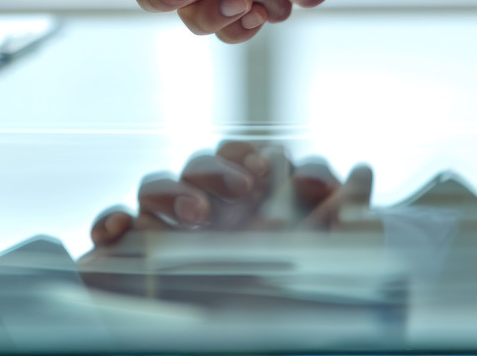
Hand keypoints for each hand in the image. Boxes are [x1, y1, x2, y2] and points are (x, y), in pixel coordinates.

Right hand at [81, 141, 373, 275]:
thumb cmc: (282, 323)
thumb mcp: (326, 272)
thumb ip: (348, 222)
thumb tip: (364, 171)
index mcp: (252, 217)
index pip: (243, 161)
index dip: (251, 154)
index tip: (268, 169)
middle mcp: (208, 223)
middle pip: (198, 164)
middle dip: (217, 167)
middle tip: (243, 189)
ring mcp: (165, 239)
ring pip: (155, 183)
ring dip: (173, 189)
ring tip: (197, 219)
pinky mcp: (126, 261)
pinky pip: (112, 222)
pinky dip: (113, 218)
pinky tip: (122, 231)